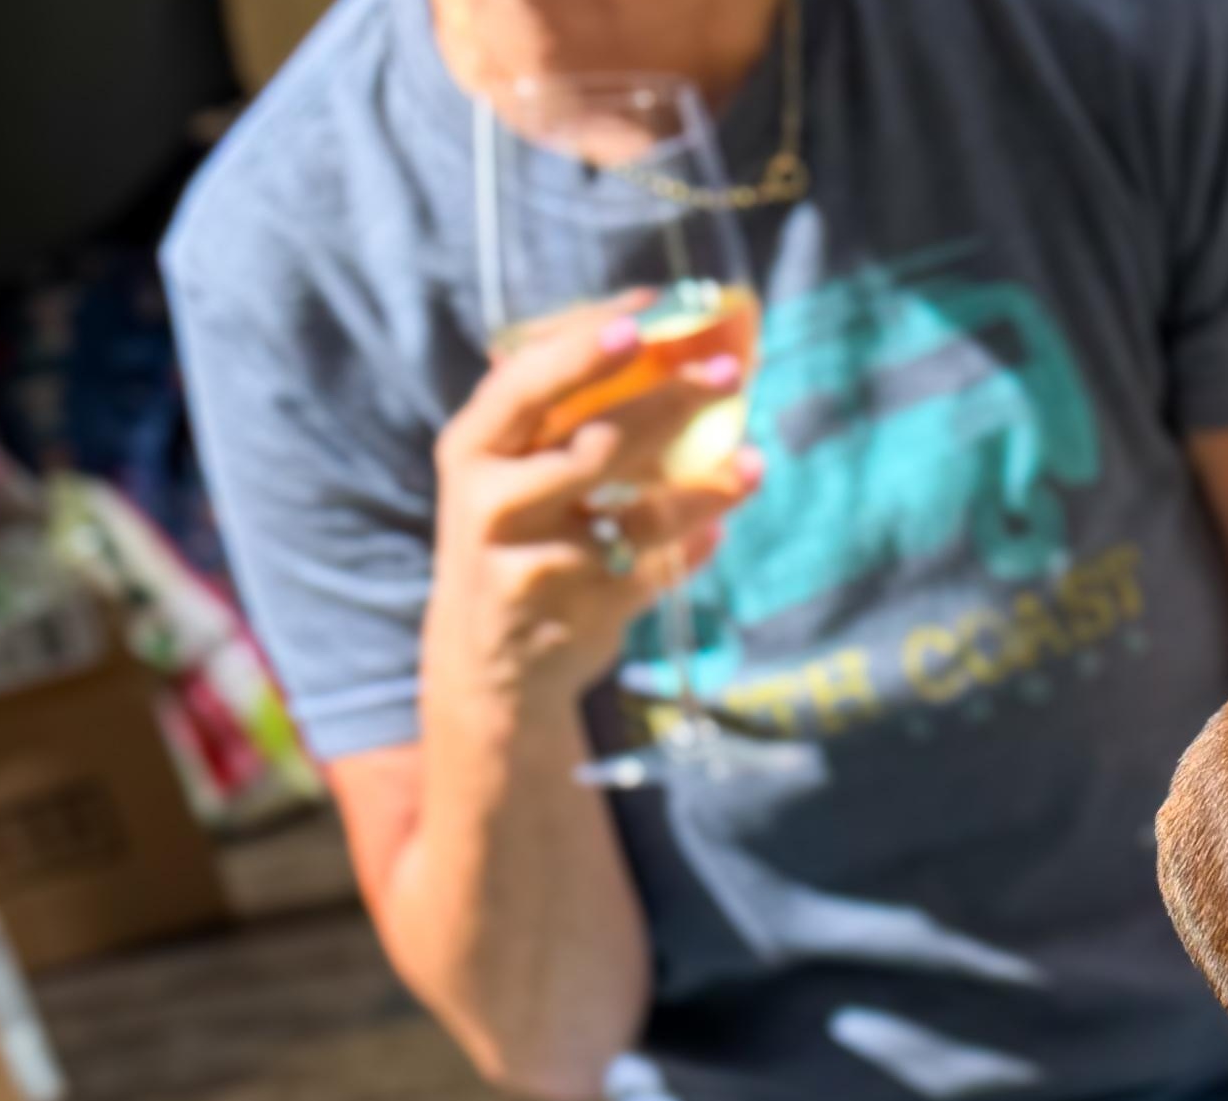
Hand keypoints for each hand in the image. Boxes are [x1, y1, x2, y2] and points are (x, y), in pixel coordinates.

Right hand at [422, 303, 759, 717]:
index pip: (529, 379)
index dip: (585, 342)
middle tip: (728, 376)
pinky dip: (692, 547)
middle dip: (665, 402)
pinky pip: (652, 572)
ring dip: (702, 487)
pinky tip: (720, 528)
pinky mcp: (577, 611)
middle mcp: (492, 499)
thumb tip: (664, 353)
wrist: (488, 663)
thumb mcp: (511, 472)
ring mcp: (535, 560)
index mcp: (473, 446)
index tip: (646, 311)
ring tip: (754, 464)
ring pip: (633, 513)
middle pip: (591, 440)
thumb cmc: (515, 539)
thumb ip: (565, 419)